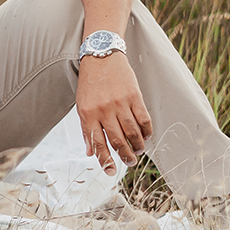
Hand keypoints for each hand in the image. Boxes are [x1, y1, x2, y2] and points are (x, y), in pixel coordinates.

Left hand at [76, 51, 152, 174]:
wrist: (102, 56)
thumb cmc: (90, 84)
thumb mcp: (81, 106)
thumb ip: (86, 129)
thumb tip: (89, 152)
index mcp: (88, 114)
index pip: (98, 144)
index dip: (105, 160)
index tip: (110, 172)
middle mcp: (104, 110)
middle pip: (117, 140)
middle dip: (125, 156)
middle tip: (130, 162)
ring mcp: (120, 103)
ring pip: (132, 132)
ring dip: (137, 145)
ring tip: (139, 151)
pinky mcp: (135, 96)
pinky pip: (144, 119)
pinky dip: (147, 131)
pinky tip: (147, 136)